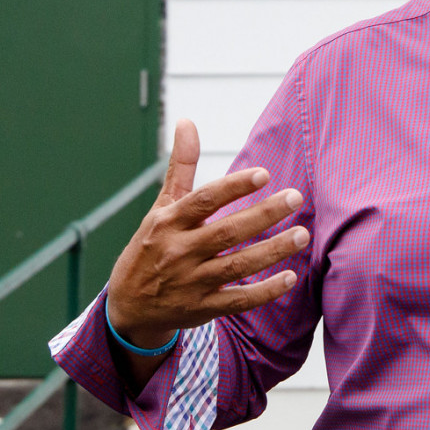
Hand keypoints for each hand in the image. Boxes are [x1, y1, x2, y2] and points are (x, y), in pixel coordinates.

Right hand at [104, 118, 305, 352]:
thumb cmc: (152, 246)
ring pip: (237, 266)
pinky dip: (264, 292)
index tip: (263, 174)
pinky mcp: (202, 308)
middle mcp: (179, 252)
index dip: (233, 187)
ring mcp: (191, 282)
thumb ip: (181, 166)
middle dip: (263, 215)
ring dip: (271, 251)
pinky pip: (238, 300)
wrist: (128, 307)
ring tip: (302, 234)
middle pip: (226, 232)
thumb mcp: (161, 207)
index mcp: (168, 223)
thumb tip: (187, 121)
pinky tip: (289, 277)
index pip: (203, 201)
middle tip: (295, 197)